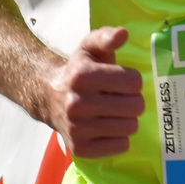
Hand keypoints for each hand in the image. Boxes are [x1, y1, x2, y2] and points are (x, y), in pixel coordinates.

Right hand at [41, 27, 143, 157]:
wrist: (49, 97)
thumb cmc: (78, 70)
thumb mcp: (89, 47)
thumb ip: (106, 37)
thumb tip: (123, 34)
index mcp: (82, 76)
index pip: (133, 82)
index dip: (134, 81)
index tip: (124, 81)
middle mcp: (77, 104)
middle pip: (135, 106)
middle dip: (134, 100)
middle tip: (122, 98)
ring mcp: (77, 129)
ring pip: (130, 127)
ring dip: (128, 119)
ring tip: (115, 112)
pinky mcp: (81, 149)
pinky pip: (120, 146)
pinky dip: (120, 138)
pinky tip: (109, 127)